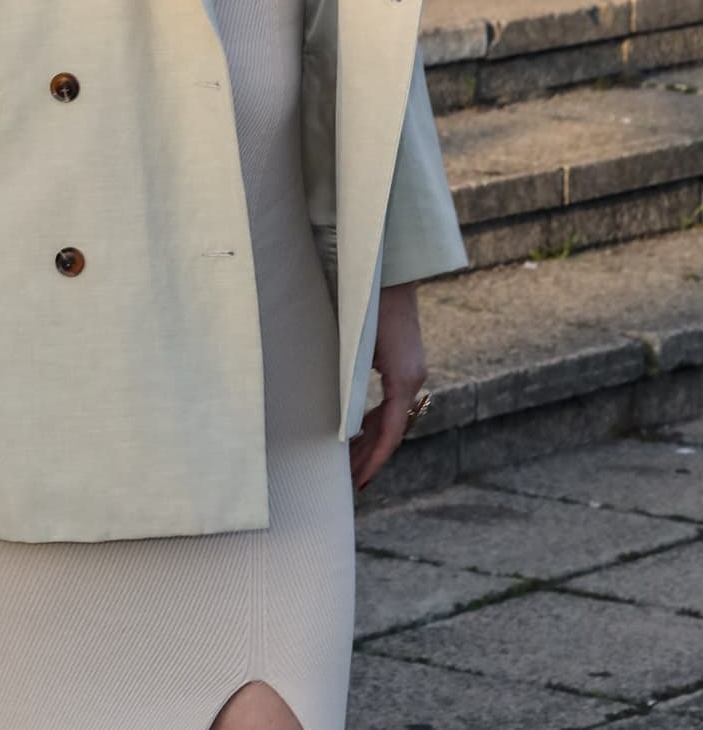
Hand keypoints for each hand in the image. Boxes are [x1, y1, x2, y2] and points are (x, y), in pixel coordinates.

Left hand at [348, 281, 426, 492]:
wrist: (387, 272)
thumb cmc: (366, 307)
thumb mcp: (357, 350)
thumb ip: (353, 386)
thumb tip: (343, 425)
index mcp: (403, 379)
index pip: (390, 432)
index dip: (373, 460)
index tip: (358, 483)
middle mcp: (413, 379)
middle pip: (391, 430)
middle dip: (369, 456)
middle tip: (348, 483)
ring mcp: (411, 371)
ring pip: (391, 417)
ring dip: (371, 440)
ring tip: (349, 464)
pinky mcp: (404, 364)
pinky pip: (391, 402)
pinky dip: (375, 420)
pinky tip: (358, 432)